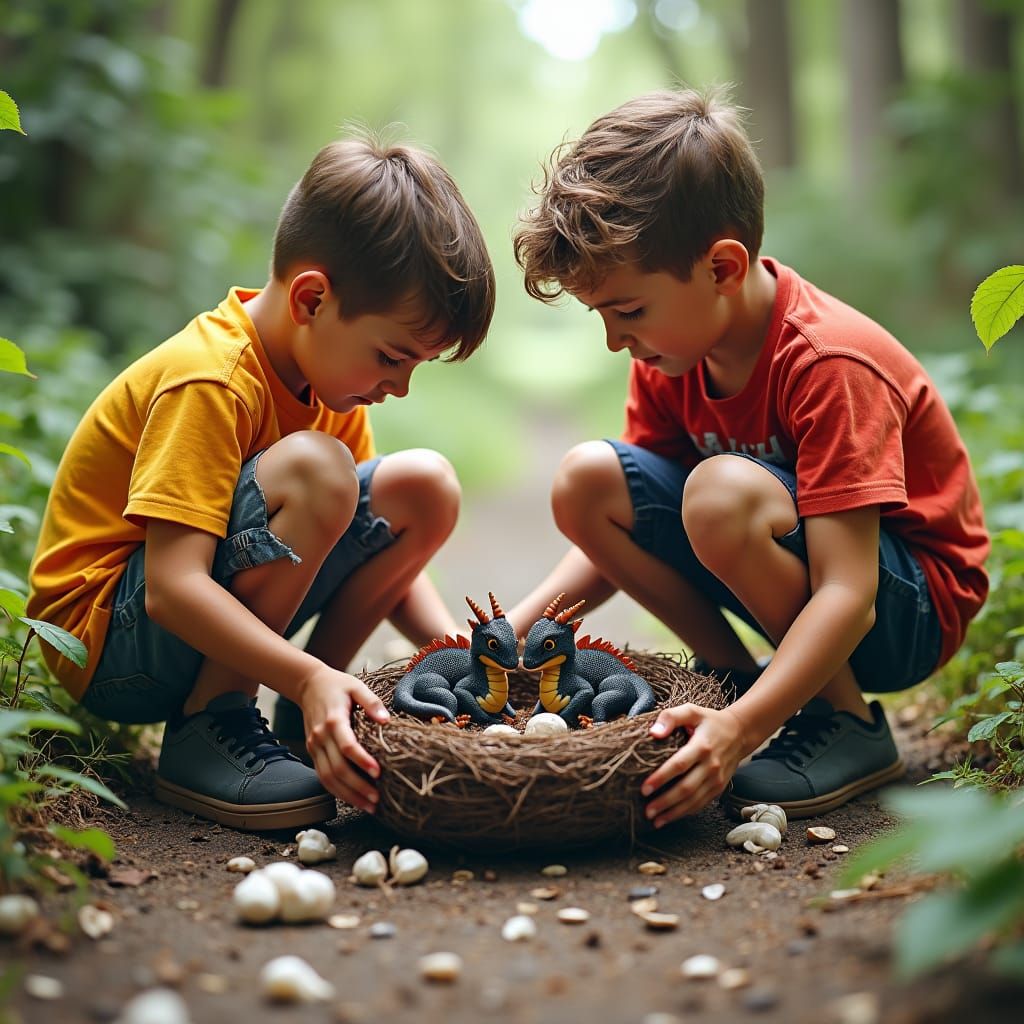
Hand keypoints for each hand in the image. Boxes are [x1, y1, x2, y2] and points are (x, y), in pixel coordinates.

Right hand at [297, 666, 389, 813]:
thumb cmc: (337, 685)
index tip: (378, 773)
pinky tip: (354, 798)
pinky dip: (337, 791)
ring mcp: (314, 746)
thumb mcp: (357, 686)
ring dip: (348, 795)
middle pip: (337, 769)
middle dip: (357, 787)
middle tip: (377, 799)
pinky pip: (322, 777)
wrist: (309, 685)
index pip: (346, 746)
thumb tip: (386, 720)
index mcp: (333, 720)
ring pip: (327, 778)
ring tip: (369, 806)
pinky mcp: (313, 752)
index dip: (362, 761)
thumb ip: (372, 702)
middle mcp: (321, 737)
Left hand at [640, 704, 746, 827]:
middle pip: (686, 788)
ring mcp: (717, 779)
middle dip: (665, 802)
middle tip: (647, 810)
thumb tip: (653, 732)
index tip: (645, 788)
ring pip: (694, 801)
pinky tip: (670, 817)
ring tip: (655, 820)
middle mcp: (711, 765)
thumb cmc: (709, 721)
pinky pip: (701, 803)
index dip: (661, 777)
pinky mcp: (719, 788)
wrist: (739, 733)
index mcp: (702, 746)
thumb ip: (671, 717)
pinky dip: (685, 812)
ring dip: (674, 812)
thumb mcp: (691, 711)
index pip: (679, 765)